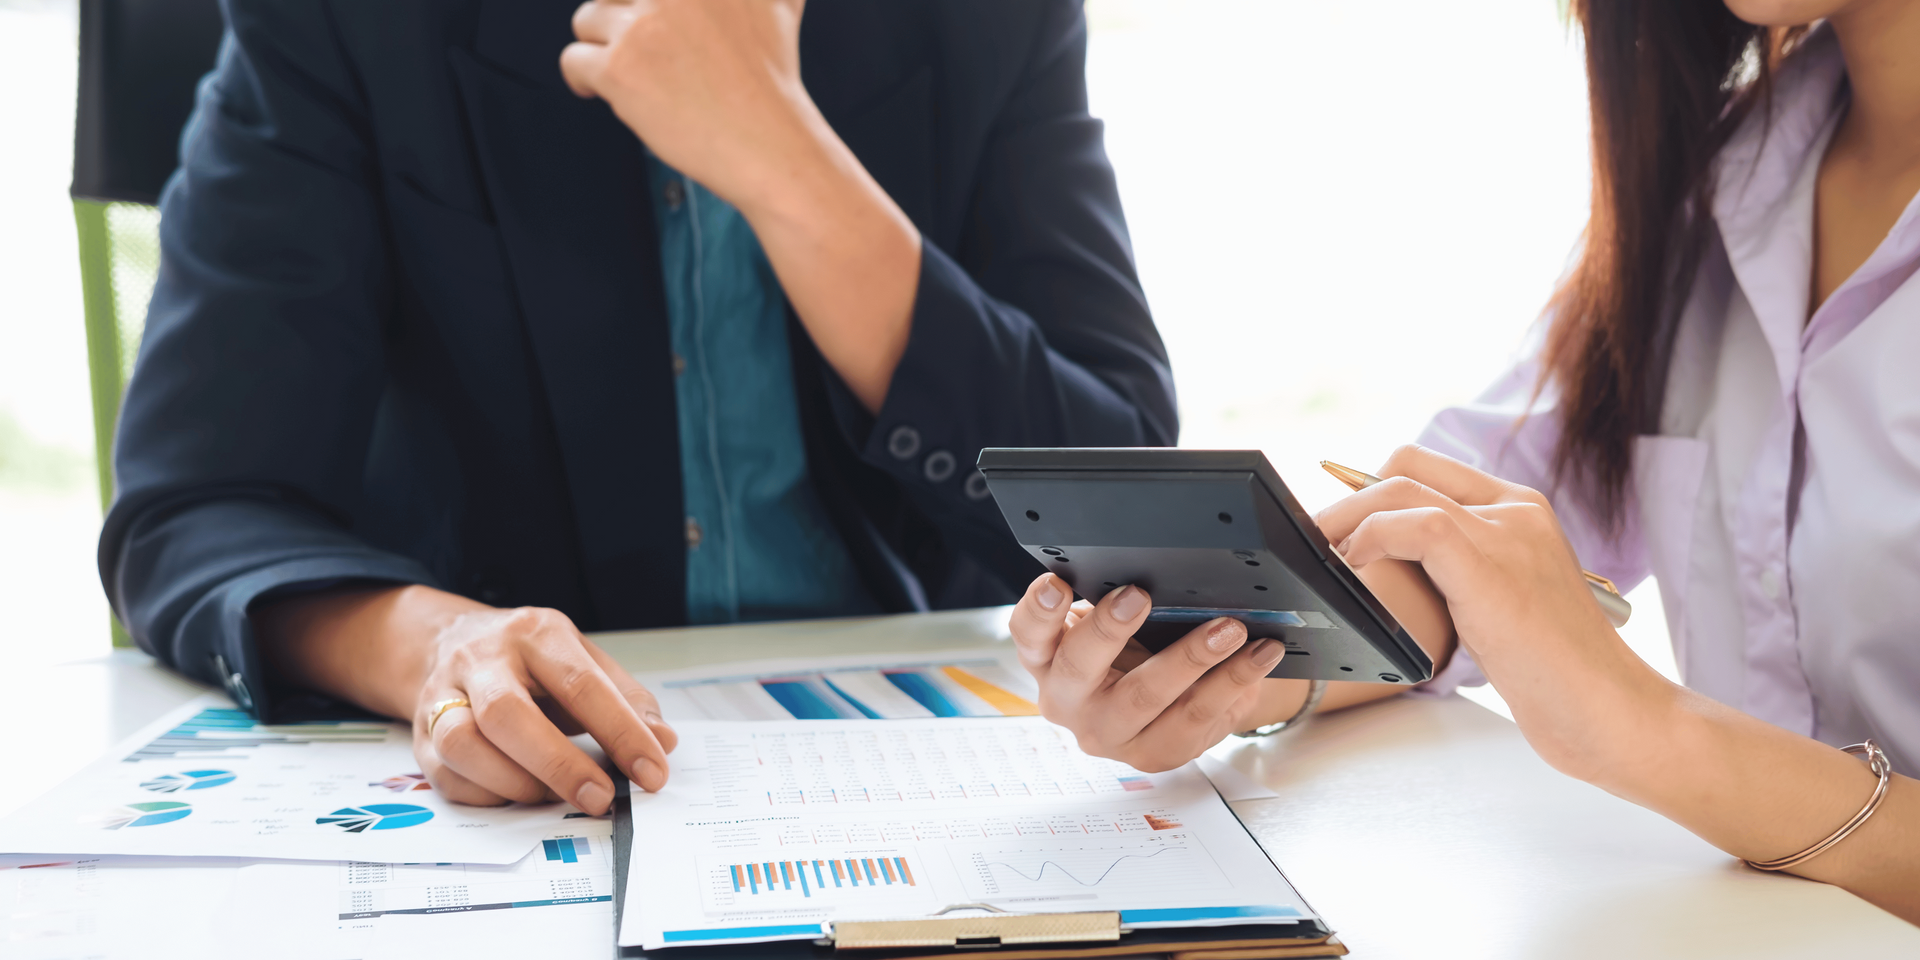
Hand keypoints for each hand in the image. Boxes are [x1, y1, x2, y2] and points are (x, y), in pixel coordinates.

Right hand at [413, 605, 677, 811]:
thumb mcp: (584, 660)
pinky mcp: (421, 732)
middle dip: (560, 765)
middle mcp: (483, 658)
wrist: (450, 642)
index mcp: (536, 633)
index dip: (621, 732)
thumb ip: (627, 700)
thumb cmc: (531, 660)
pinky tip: (517, 795)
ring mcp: (443, 693)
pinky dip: (487, 795)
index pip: (581, 684)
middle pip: (509, 715)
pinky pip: (446, 774)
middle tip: (601, 798)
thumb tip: (664, 742)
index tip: (652, 771)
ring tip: (554, 797)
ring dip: (516, 783)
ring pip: (464, 744)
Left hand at [560, 0, 814, 213]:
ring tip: (626, 69)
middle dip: (618, 14)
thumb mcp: (780, 3)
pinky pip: (574, 60)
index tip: (644, 17)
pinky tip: (600, 89)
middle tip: (636, 43)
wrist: (769, 141)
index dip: (641, 5)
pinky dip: (582, 78)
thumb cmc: (773, 80)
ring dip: (601, 45)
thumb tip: (735, 0)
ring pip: (587, 18)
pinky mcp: (620, 68)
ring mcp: (643, 26)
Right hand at [1007, 574, 1286, 771]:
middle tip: (1140, 595)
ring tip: (1229, 628)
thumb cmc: (1133, 647)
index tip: (1057, 585)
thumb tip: (1161, 565)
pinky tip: (1257, 656)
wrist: (1167, 701)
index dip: (1038, 611)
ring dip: (1191, 657)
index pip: (1028, 634)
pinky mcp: (1152, 754)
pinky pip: (1194, 720)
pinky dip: (1232, 683)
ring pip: (1144, 698)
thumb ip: (1117, 600)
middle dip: (1109, 629)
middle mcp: (1068, 701)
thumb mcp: (1115, 623)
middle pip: (1078, 667)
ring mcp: (1108, 734)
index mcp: (1047, 658)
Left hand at [1314, 445, 1665, 778]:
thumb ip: (1462, 573)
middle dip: (1346, 499)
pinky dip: (1369, 540)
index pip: (1429, 470)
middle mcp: (1514, 510)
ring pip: (1397, 489)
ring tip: (1320, 558)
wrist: (1609, 711)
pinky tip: (1353, 570)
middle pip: (1404, 468)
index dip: (1371, 492)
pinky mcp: (1489, 565)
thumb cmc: (1557, 675)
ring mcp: (1504, 532)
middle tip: (1315, 542)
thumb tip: (1396, 567)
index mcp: (1520, 511)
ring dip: (1344, 520)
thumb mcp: (1504, 604)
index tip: (1339, 527)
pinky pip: (1411, 524)